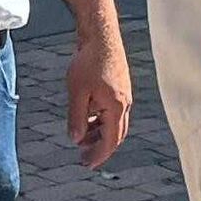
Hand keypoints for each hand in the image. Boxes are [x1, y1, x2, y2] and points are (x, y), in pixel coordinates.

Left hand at [62, 21, 133, 166]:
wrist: (101, 35)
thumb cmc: (88, 61)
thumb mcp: (77, 91)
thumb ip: (77, 117)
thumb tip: (76, 139)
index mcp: (116, 107)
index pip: (110, 141)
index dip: (99, 155)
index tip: (87, 164)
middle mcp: (124, 104)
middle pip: (116, 135)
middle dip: (100, 148)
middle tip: (84, 158)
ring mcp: (124, 95)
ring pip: (115, 123)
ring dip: (99, 134)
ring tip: (82, 139)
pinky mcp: (120, 87)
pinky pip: (113, 112)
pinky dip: (102, 120)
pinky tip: (88, 118)